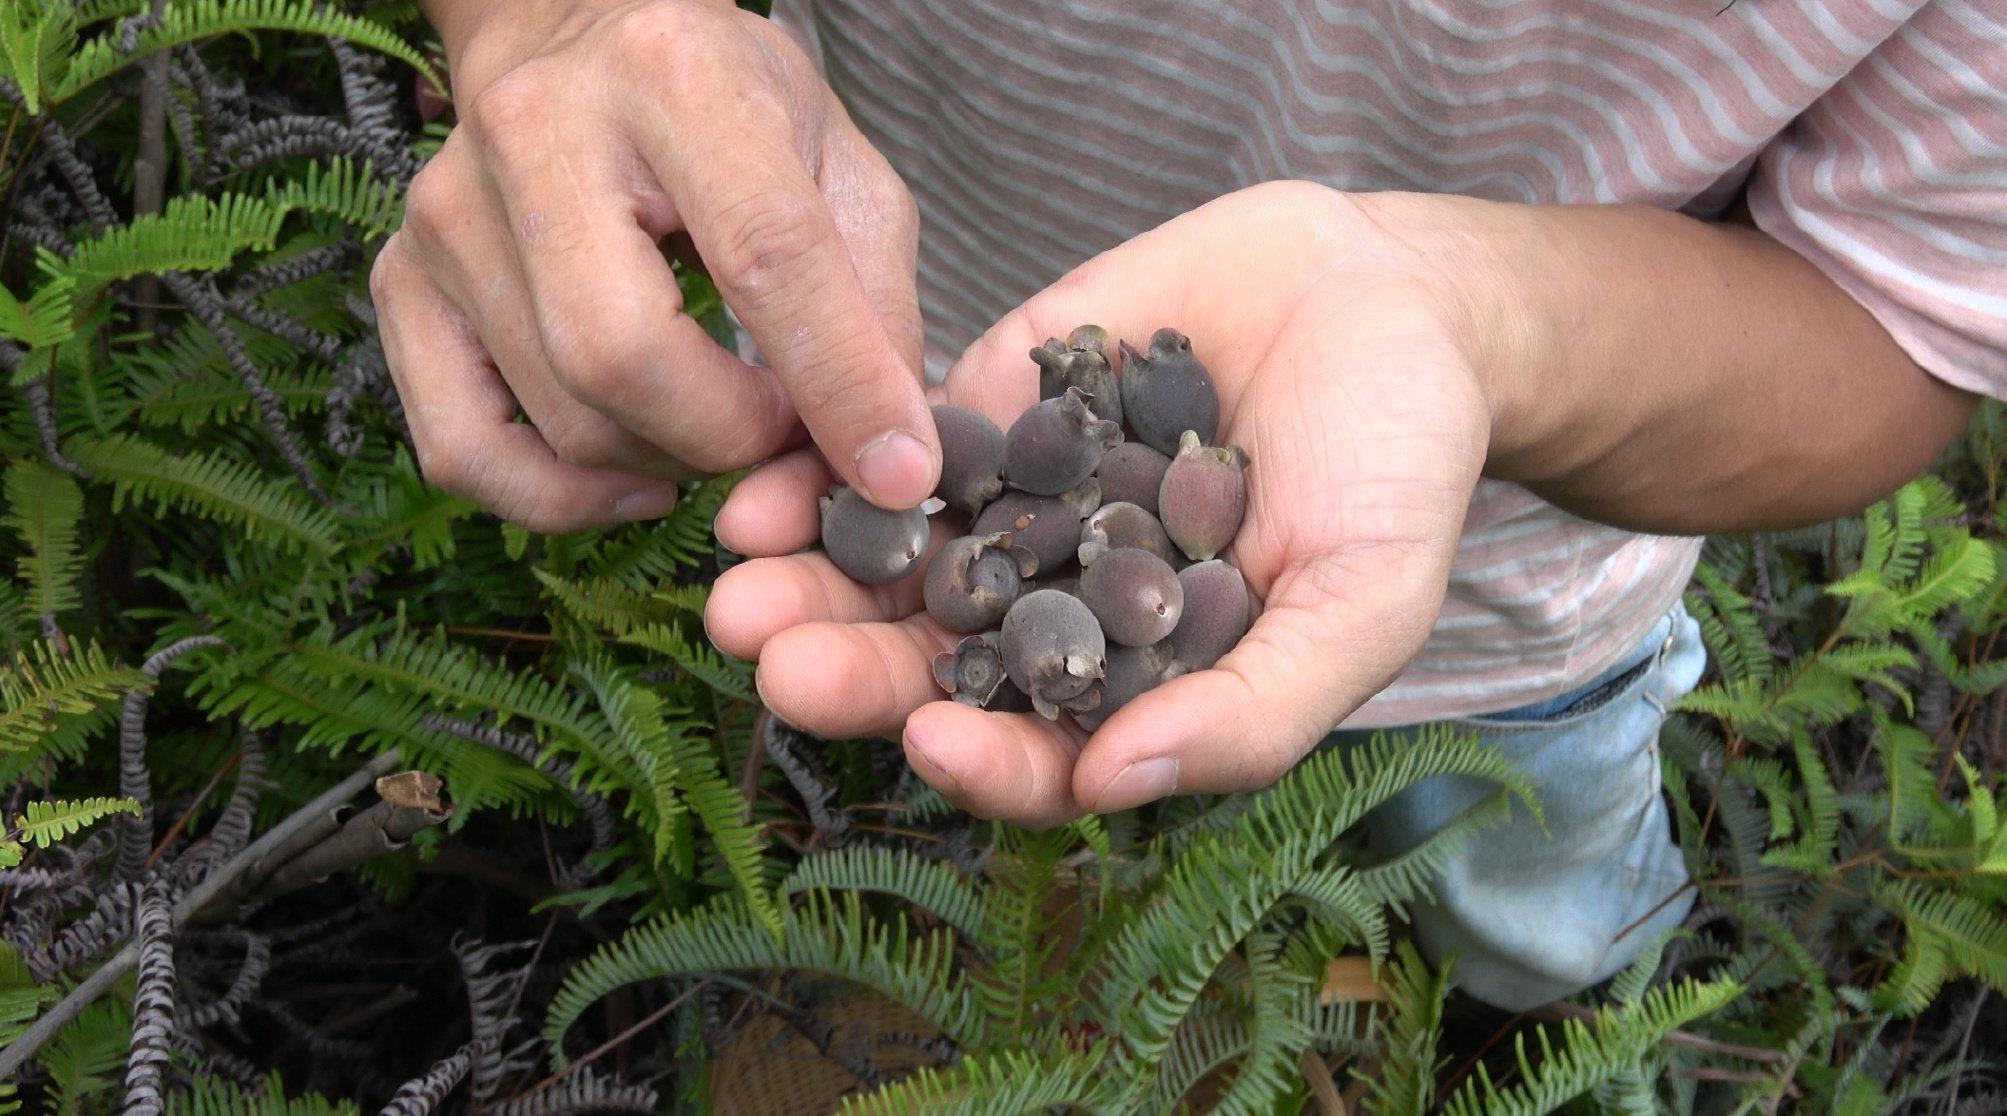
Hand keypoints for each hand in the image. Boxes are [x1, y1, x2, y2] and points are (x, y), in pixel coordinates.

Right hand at [370, 0, 937, 531]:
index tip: (894, 468)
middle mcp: (537, 132)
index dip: (837, 382)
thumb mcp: (841, 169)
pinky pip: (466, 452)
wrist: (578, 39)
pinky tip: (635, 471)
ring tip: (720, 421)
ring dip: (670, 461)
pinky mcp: (400, 279)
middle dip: (730, 436)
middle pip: (622, 355)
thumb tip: (886, 466)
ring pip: (564, 419)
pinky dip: (562, 500)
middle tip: (782, 430)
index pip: (764, 252)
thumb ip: (878, 311)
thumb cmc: (729, 111)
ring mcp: (450, 212)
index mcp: (676, 77)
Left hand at [705, 182, 1499, 826]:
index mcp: (1142, 686)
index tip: (928, 740)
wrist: (1388, 294)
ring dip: (813, 577)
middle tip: (768, 657)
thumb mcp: (1363, 603)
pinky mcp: (989, 407)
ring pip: (898, 563)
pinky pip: (898, 446)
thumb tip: (1114, 788)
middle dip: (851, 668)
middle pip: (938, 666)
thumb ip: (1254, 709)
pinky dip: (829, 464)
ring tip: (737, 576)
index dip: (985, 762)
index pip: (1045, 755)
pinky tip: (765, 477)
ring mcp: (1016, 508)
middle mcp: (1061, 612)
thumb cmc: (1400, 467)